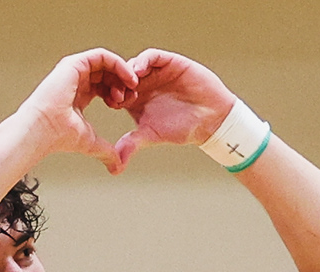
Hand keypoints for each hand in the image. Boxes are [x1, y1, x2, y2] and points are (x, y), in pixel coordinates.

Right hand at [19, 49, 139, 173]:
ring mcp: (74, 70)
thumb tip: (118, 166)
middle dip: (123, 83)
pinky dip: (118, 64)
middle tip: (132, 96)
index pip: (104, 86)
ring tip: (132, 86)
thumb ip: (107, 151)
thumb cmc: (60, 136)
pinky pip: (102, 56)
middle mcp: (76, 80)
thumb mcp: (91, 142)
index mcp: (79, 94)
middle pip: (107, 73)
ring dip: (123, 73)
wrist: (44, 130)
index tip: (128, 105)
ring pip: (106, 63)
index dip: (119, 93)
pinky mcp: (74, 64)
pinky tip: (128, 77)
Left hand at [115, 50, 236, 168]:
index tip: (112, 104)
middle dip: (116, 82)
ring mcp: (155, 72)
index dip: (109, 94)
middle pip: (120, 75)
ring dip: (127, 71)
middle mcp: (143, 84)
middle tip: (118, 93)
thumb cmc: (182, 128)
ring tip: (130, 85)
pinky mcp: (168, 62)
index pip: (113, 91)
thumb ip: (132, 145)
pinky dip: (143, 61)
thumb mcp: (152, 136)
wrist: (210, 119)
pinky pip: (151, 56)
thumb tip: (114, 167)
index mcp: (135, 99)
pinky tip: (139, 72)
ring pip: (133, 64)